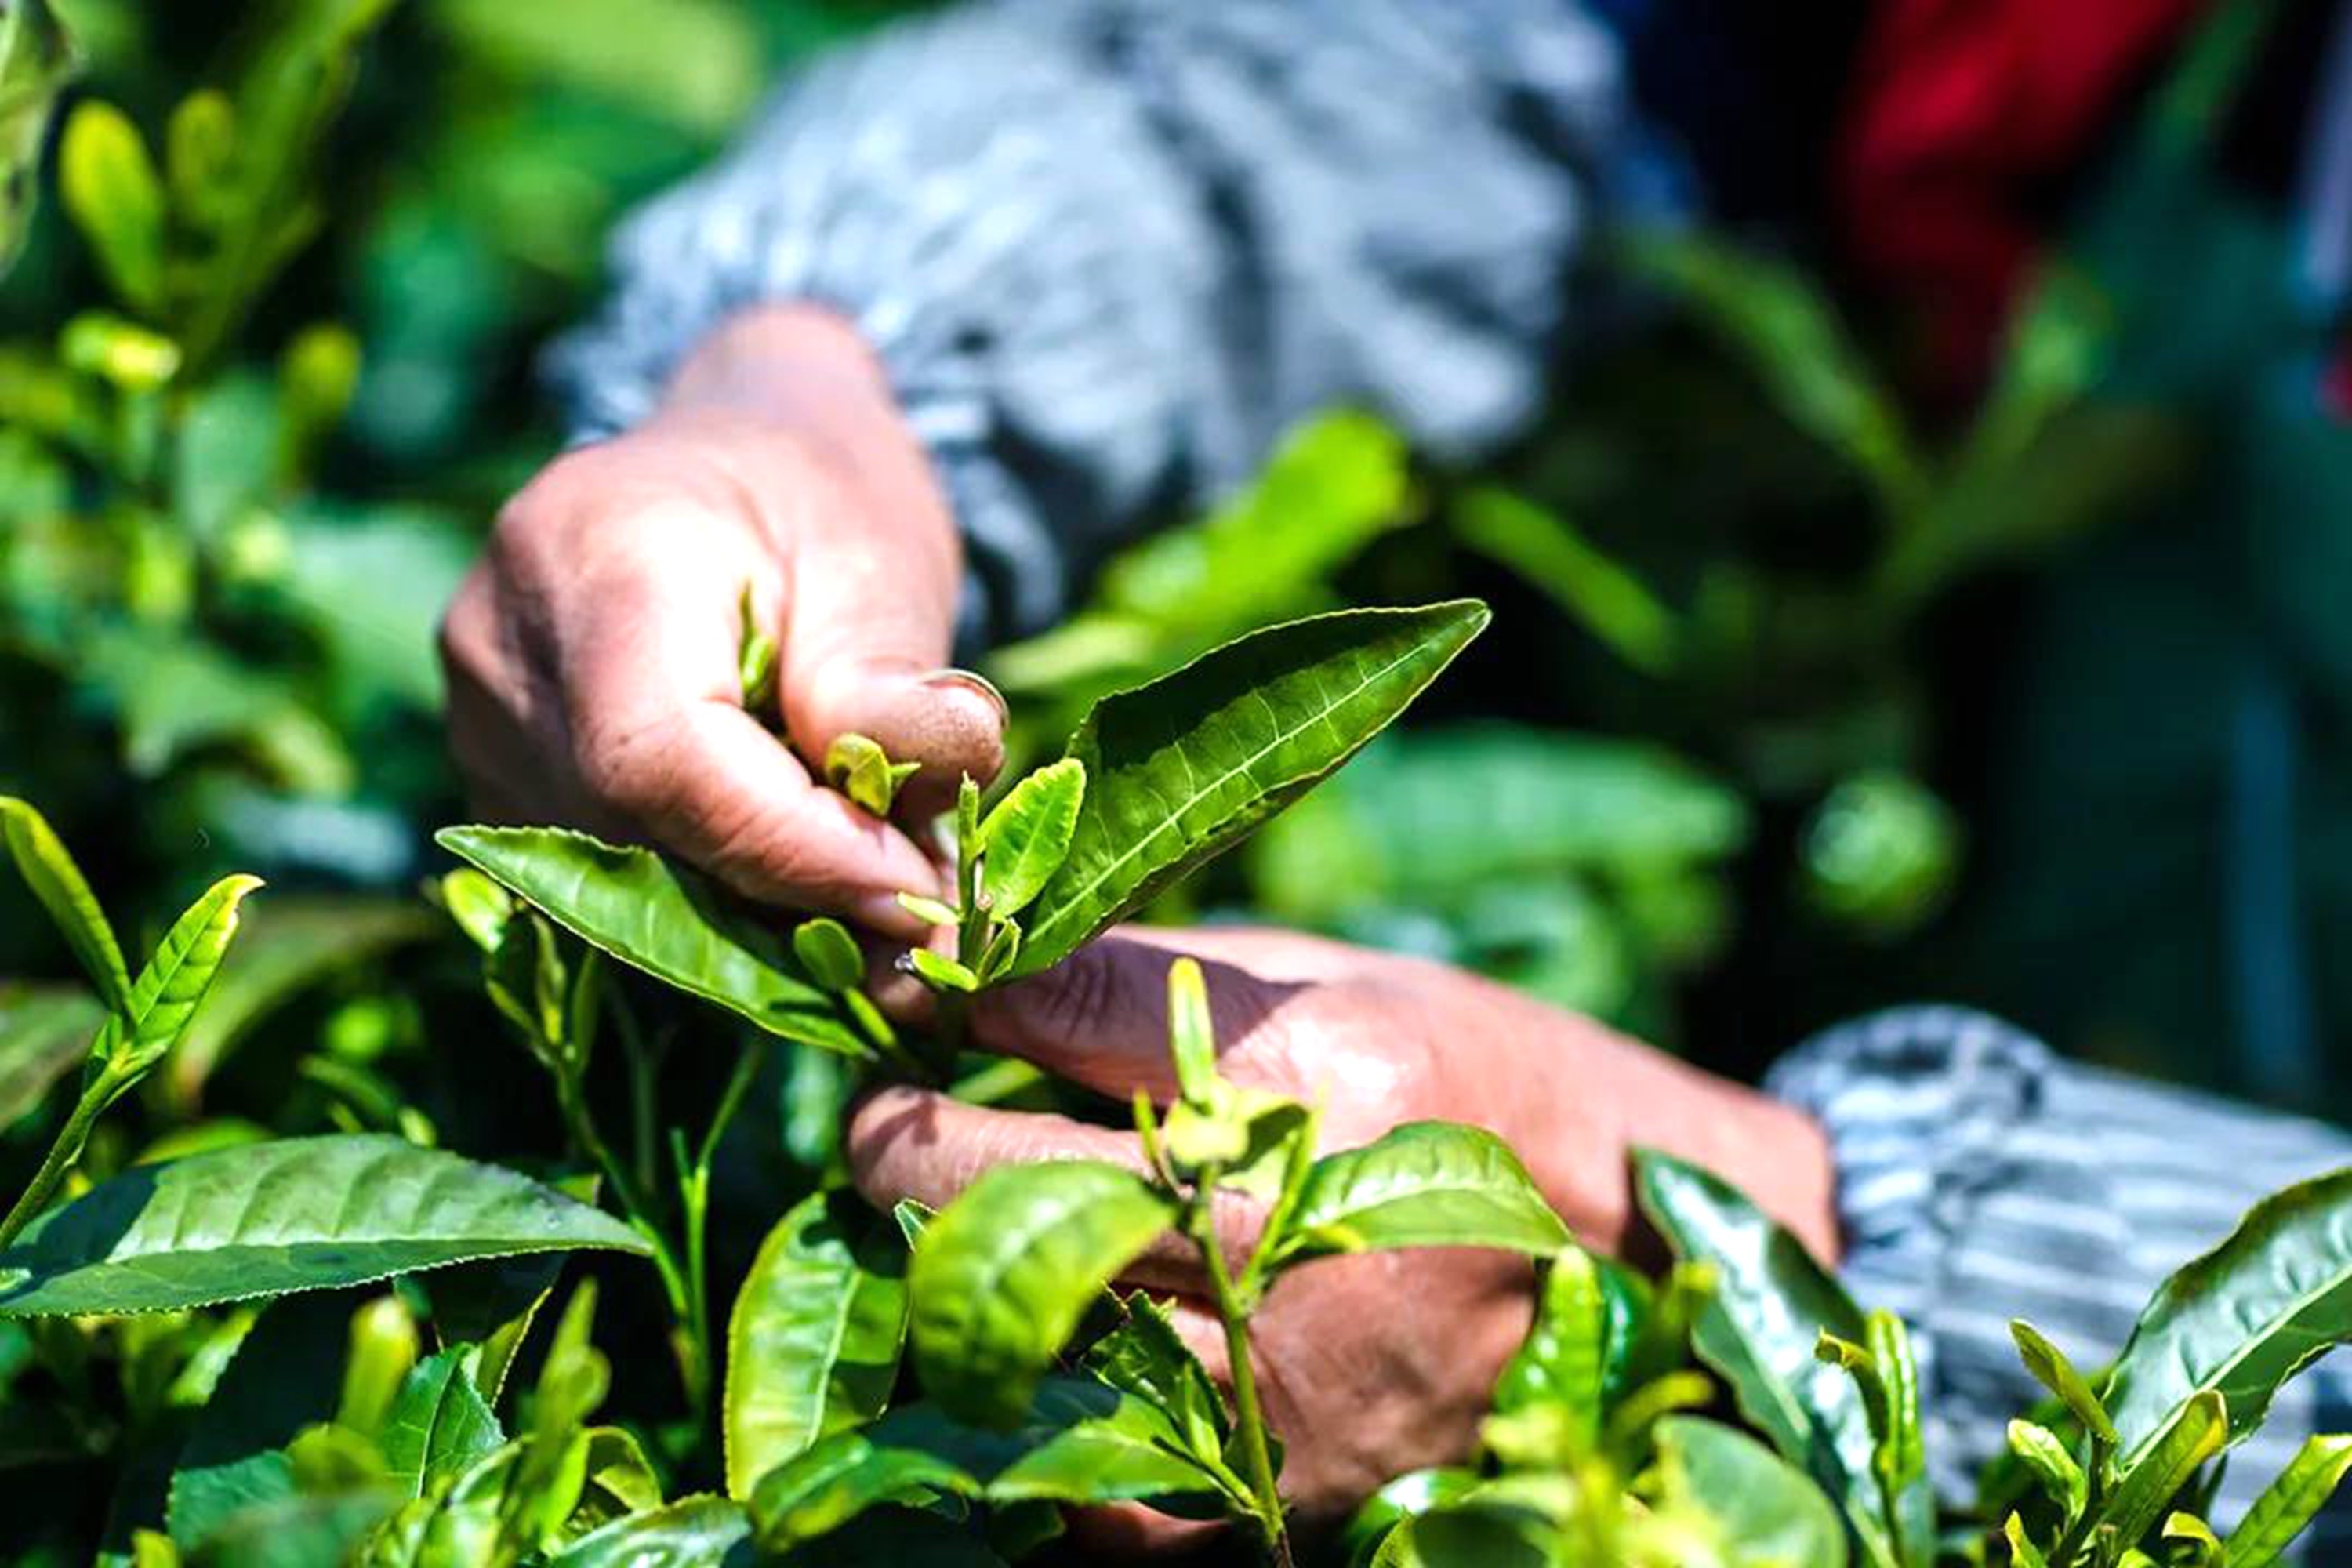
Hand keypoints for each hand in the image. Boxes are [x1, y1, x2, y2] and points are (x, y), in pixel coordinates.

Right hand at [440, 305, 1003, 934]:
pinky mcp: (497, 780)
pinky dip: (717, 900)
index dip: (792, 849)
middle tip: (926, 910)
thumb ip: (894, 696)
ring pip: (620, 880)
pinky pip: (604, 882)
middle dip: (794, 894)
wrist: (731, 462)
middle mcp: (500, 643)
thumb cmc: (814, 498)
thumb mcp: (882, 563)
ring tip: (876, 882)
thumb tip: (935, 848)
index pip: (660, 757)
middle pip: (638, 833)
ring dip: (762, 912)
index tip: (917, 889)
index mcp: (591, 551)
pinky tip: (800, 870)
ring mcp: (481, 720)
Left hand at [846, 927, 1837, 1546]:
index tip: (898, 1023)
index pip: (1055, 1050)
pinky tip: (1046, 1352)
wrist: (1632, 1236)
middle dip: (914, 1174)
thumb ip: (1130, 982)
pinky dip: (1045, 1423)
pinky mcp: (1292, 1497)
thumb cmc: (1466, 1072)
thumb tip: (953, 962)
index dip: (936, 1040)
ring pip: (1034, 1359)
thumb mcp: (1319, 982)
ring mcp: (1293, 1400)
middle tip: (891, 1136)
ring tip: (965, 1234)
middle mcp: (1299, 1255)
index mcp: (1317, 1091)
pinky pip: (1101, 1497)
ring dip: (967, 1293)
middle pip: (1016, 1218)